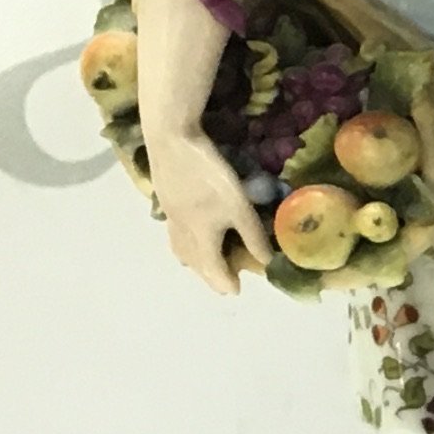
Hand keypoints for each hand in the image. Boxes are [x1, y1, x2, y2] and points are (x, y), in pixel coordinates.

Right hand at [146, 127, 268, 292]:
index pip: (213, 270)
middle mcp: (182, 232)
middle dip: (209, 276)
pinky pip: (175, 235)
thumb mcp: (239, 206)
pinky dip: (184, 244)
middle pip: (194, 263)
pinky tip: (190, 235)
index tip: (235, 291)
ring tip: (207, 263)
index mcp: (201, 237)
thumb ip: (252, 235)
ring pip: (181, 250)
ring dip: (194, 262)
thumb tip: (267, 261)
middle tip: (223, 282)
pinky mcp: (166, 202)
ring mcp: (171, 217)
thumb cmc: (209, 176)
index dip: (224, 281)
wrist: (172, 142)